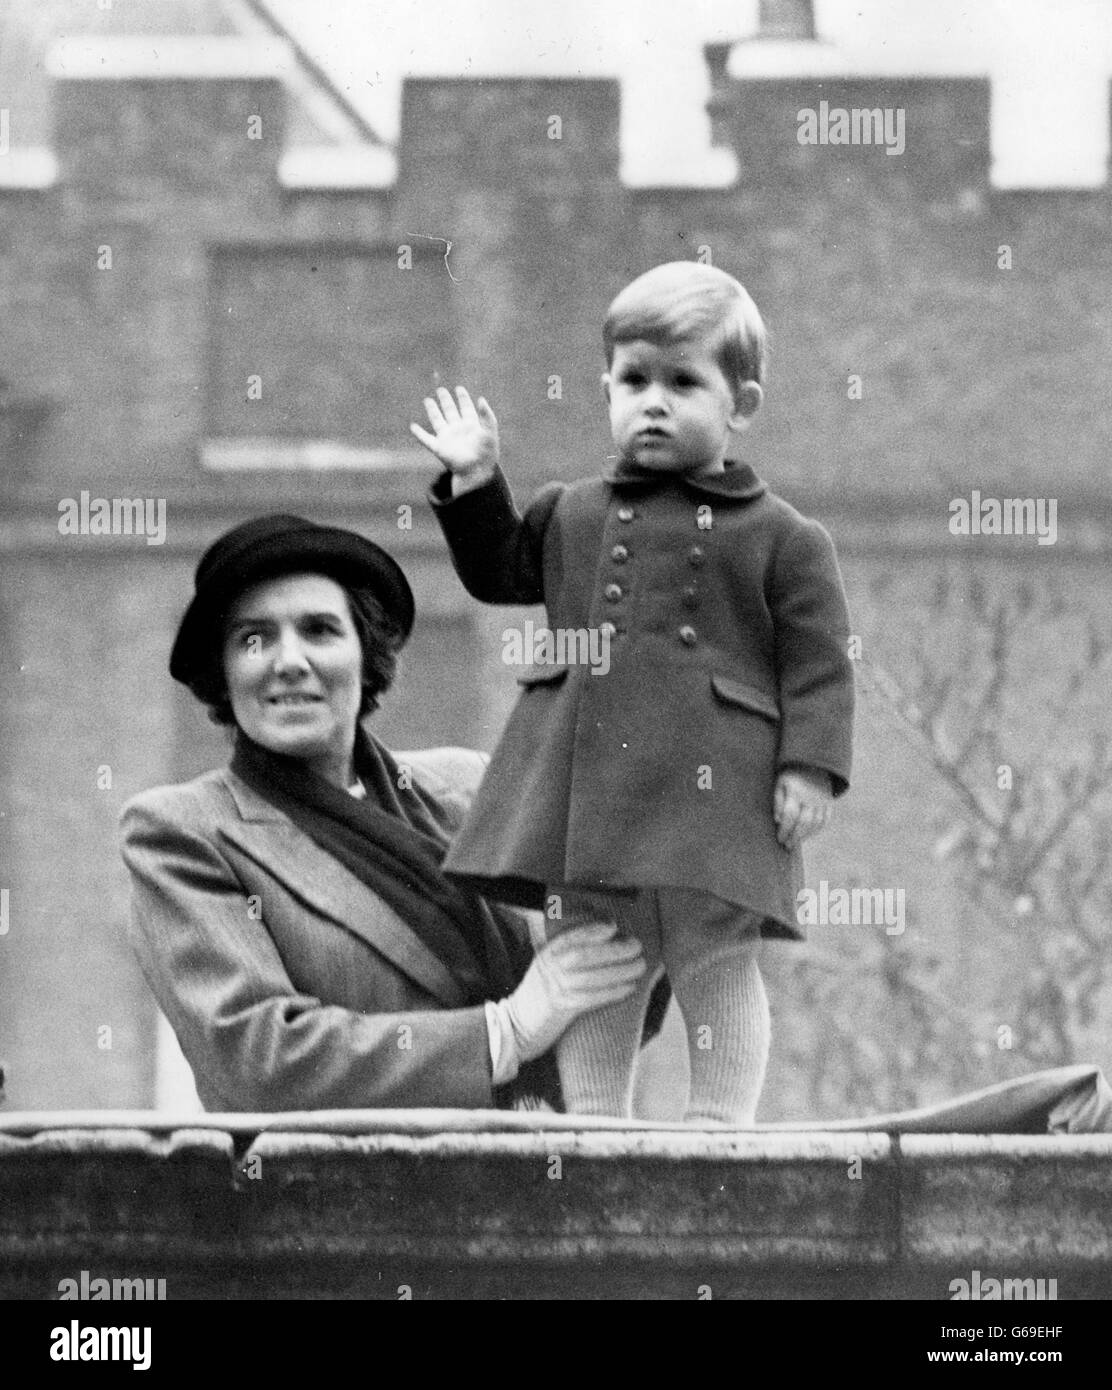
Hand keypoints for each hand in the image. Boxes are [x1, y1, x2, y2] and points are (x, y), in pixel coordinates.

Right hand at [410, 385, 499, 488]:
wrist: (477, 471)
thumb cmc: (486, 454)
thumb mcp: (490, 432)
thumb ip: (487, 416)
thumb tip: (480, 399)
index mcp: (471, 426)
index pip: (466, 408)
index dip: (462, 398)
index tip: (459, 388)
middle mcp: (458, 430)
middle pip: (450, 411)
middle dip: (446, 401)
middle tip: (441, 390)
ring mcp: (447, 438)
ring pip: (437, 421)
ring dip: (432, 410)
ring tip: (427, 400)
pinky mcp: (439, 448)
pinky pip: (426, 439)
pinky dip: (419, 433)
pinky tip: (412, 427)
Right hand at [501, 924, 645, 1061]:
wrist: (517, 1023)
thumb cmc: (538, 993)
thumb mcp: (545, 964)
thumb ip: (566, 951)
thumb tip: (605, 937)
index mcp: (547, 953)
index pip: (571, 936)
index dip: (594, 930)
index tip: (614, 925)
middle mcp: (551, 968)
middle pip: (586, 955)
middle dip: (615, 949)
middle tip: (636, 946)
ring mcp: (556, 988)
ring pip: (594, 977)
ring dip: (621, 971)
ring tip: (640, 966)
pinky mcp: (563, 1008)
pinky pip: (593, 998)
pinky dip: (614, 992)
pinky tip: (629, 988)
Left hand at [774, 767, 833, 850]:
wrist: (814, 763)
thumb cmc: (791, 775)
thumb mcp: (780, 783)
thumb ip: (778, 801)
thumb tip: (778, 820)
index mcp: (796, 792)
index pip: (790, 815)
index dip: (784, 829)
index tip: (779, 838)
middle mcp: (811, 797)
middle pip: (804, 822)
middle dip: (794, 837)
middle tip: (787, 846)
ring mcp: (822, 801)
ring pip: (816, 824)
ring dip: (805, 836)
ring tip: (795, 843)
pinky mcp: (829, 803)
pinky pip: (825, 821)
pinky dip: (816, 830)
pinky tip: (807, 835)